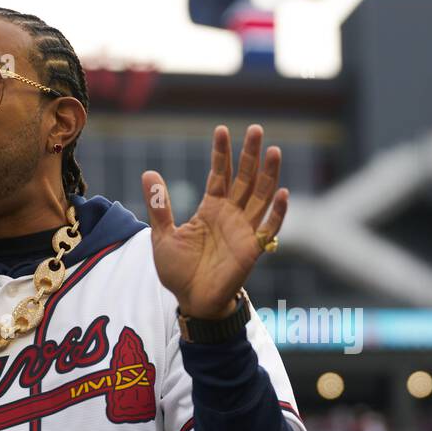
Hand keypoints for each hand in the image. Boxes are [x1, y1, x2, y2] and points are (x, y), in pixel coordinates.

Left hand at [141, 124, 288, 318]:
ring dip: (268, 175)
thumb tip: (148, 173)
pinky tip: (282, 193)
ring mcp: (244, 230)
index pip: (219, 174)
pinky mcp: (252, 249)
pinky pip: (269, 228)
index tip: (222, 130)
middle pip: (245, 179)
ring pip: (260, 196)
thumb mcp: (163, 235)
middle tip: (256, 129)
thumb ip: (160, 206)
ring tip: (273, 150)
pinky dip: (277, 212)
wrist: (192, 301)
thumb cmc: (179, 271)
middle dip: (250, 155)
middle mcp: (231, 215)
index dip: (221, 154)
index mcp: (211, 208)